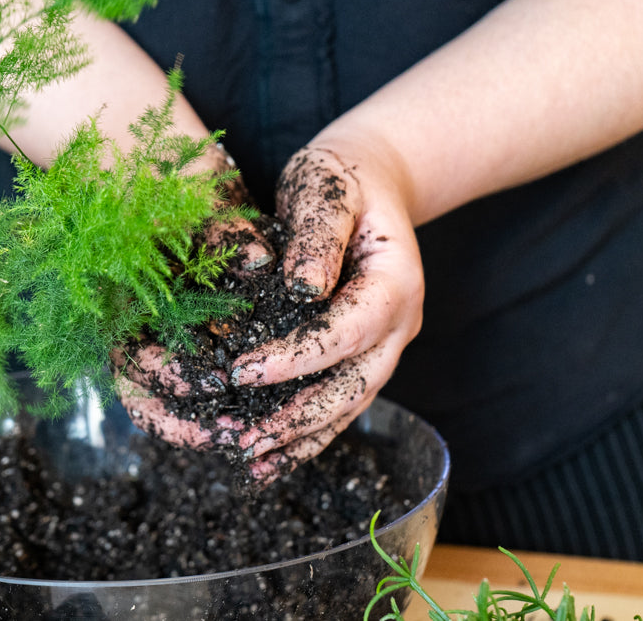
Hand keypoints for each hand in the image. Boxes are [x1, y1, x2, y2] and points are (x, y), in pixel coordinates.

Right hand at [116, 146, 269, 447]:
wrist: (168, 169)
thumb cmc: (173, 179)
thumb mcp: (196, 198)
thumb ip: (223, 231)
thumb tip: (258, 260)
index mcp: (120, 298)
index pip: (132, 361)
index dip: (172, 379)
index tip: (219, 381)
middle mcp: (131, 326)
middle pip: (145, 398)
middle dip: (188, 423)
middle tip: (237, 432)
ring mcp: (156, 334)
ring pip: (166, 401)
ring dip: (204, 423)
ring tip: (249, 431)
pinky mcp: (185, 335)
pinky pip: (193, 383)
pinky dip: (218, 403)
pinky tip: (256, 408)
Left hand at [229, 144, 424, 483]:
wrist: (372, 180)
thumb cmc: (343, 179)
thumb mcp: (326, 189)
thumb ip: (317, 235)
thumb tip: (303, 287)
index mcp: (396, 283)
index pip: (347, 331)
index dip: (297, 357)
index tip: (243, 371)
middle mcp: (399, 324)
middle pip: (354, 384)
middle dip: (299, 417)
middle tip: (245, 440)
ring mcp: (384, 345)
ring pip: (349, 405)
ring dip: (302, 438)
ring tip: (252, 462)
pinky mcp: (362, 354)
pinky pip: (338, 401)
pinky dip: (307, 432)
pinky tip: (271, 456)